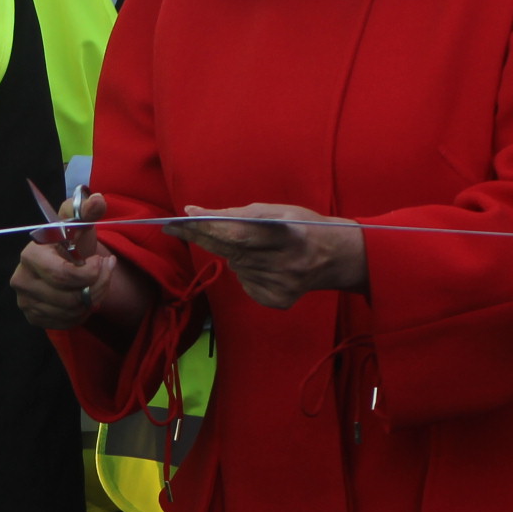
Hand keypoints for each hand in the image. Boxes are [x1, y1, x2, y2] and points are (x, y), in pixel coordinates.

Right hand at [11, 192, 149, 331]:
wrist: (65, 260)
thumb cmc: (70, 241)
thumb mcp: (79, 224)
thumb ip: (88, 211)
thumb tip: (97, 200)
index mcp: (31, 255)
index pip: (63, 275)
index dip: (90, 274)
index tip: (102, 262)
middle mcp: (22, 280)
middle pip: (70, 298)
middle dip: (97, 286)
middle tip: (106, 273)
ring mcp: (26, 302)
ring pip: (71, 312)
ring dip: (92, 300)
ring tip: (96, 283)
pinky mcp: (33, 317)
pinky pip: (66, 323)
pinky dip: (82, 313)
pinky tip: (84, 297)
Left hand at [165, 203, 365, 309]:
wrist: (336, 257)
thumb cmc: (302, 226)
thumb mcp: (279, 211)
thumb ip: (240, 213)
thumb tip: (196, 213)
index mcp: (288, 233)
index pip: (237, 232)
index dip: (207, 226)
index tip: (180, 220)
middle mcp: (285, 263)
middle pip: (230, 251)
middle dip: (202, 237)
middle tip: (176, 227)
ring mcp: (282, 285)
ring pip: (237, 268)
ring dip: (234, 255)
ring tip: (256, 247)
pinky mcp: (279, 301)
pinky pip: (247, 284)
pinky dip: (247, 273)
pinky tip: (265, 266)